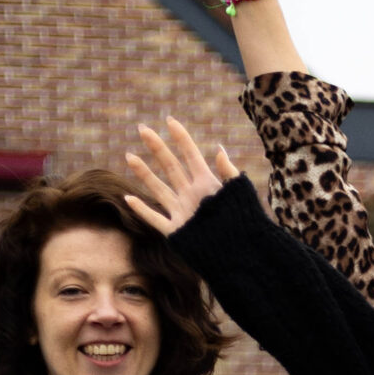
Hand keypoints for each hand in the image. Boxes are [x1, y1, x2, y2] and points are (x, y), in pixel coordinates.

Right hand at [123, 117, 240, 235]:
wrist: (241, 254)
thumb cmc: (245, 224)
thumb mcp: (240, 195)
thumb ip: (229, 173)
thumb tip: (219, 149)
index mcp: (208, 185)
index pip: (191, 156)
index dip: (181, 138)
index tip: (170, 120)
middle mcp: (192, 196)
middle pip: (171, 167)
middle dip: (157, 148)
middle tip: (143, 129)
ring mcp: (182, 212)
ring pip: (158, 189)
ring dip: (143, 173)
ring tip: (129, 156)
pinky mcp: (177, 231)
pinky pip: (155, 219)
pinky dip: (141, 209)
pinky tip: (128, 198)